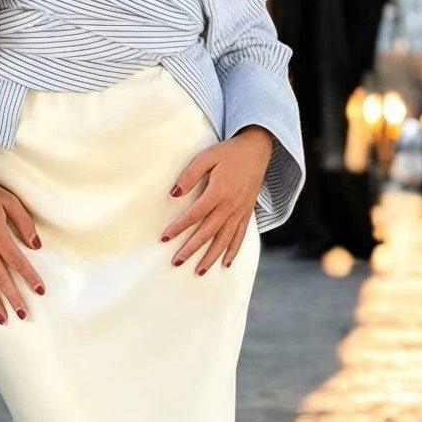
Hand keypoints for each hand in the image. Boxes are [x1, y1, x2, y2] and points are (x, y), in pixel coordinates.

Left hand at [160, 125, 273, 273]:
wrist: (257, 150)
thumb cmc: (228, 152)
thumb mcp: (207, 157)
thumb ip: (190, 175)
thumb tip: (173, 194)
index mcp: (218, 191)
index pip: (194, 215)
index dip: (178, 228)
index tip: (164, 238)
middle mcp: (230, 205)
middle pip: (207, 233)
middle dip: (191, 249)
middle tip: (176, 262)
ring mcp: (240, 211)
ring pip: (224, 240)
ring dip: (211, 257)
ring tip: (199, 271)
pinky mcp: (247, 213)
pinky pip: (240, 236)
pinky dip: (233, 251)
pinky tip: (225, 264)